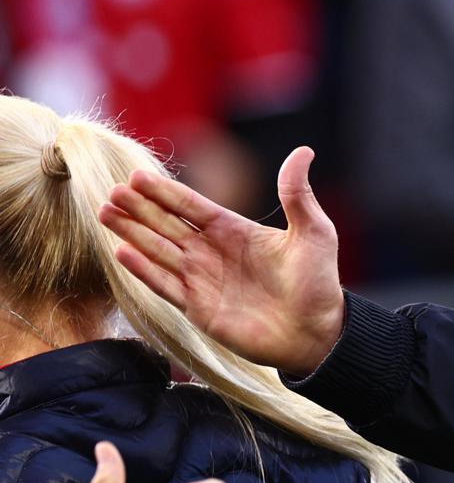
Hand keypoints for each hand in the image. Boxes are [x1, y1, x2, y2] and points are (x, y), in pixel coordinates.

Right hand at [100, 147, 344, 376]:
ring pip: (158, 251)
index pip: (191, 205)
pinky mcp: (197, 308)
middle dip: (139, 208)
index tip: (137, 176)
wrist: (317, 331)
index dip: (165, 192)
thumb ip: (298, 194)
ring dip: (132, 233)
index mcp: (234, 230)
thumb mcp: (313, 232)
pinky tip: (122, 252)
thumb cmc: (318, 282)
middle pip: (167, 225)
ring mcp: (202, 280)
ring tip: (105, 213)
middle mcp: (212, 252)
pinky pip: (164, 285)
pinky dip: (143, 270)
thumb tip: (304, 151)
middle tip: (111, 192)